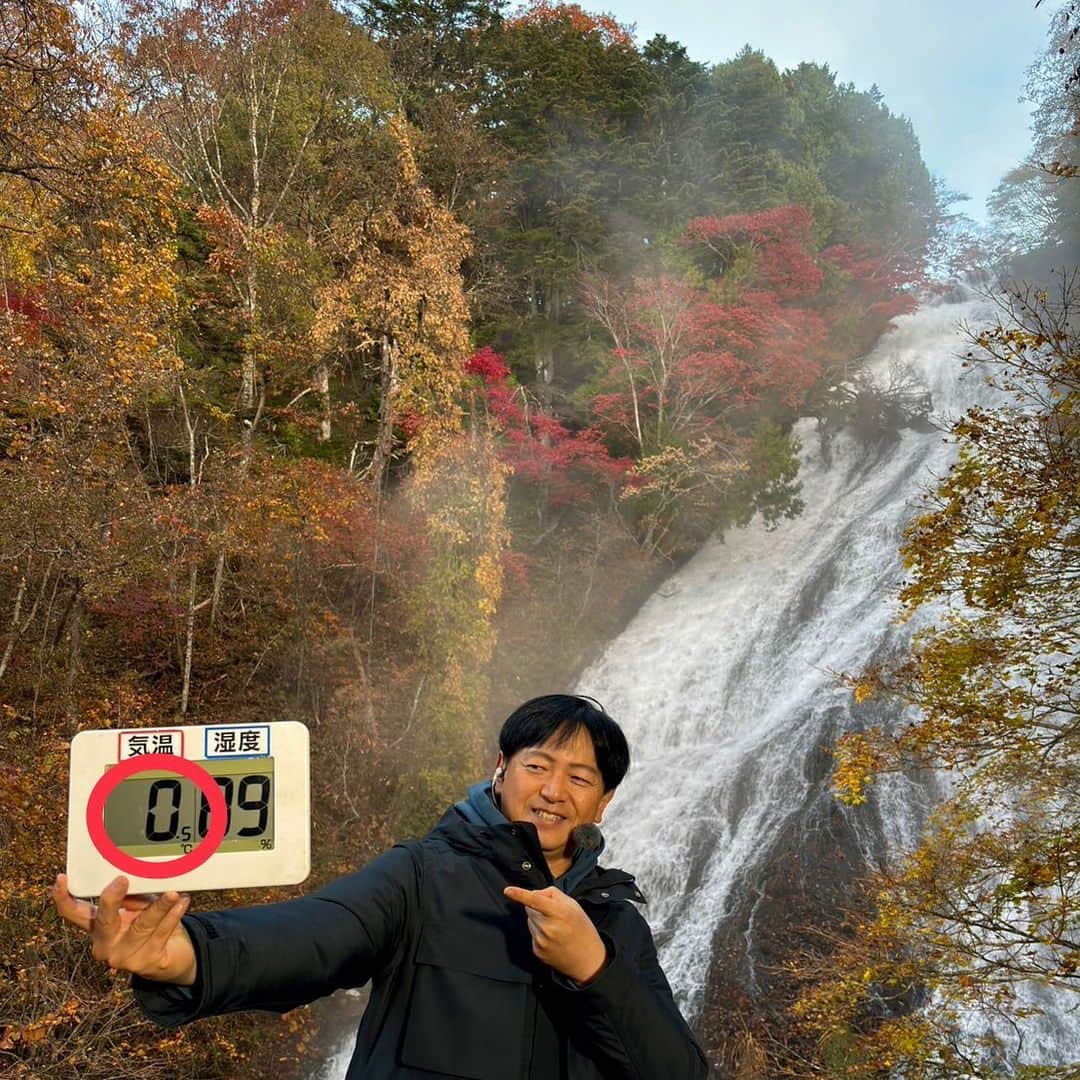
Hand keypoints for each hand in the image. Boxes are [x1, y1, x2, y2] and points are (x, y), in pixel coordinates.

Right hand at [52, 873, 197, 985]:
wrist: (172, 955)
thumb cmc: (150, 923)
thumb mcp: (138, 906)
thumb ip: (132, 895)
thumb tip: (135, 875)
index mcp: (97, 926)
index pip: (73, 913)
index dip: (63, 897)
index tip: (61, 878)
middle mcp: (105, 944)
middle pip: (103, 921)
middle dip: (111, 900)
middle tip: (121, 880)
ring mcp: (123, 957)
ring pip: (141, 926)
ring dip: (159, 907)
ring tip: (172, 893)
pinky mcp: (146, 963)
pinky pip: (161, 933)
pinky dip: (173, 916)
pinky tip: (182, 902)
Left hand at [504, 885, 607, 984]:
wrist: (587, 960)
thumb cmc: (582, 929)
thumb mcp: (573, 905)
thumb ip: (552, 894)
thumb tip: (534, 894)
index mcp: (559, 913)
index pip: (535, 900)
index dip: (519, 894)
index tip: (507, 890)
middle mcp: (548, 928)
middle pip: (529, 909)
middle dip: (537, 908)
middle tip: (554, 915)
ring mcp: (541, 941)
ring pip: (530, 921)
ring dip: (538, 921)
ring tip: (555, 928)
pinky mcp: (537, 951)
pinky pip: (532, 934)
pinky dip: (539, 933)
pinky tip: (553, 939)